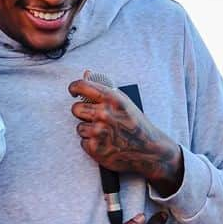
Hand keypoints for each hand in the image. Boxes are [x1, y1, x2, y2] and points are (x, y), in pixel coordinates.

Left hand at [69, 74, 183, 195]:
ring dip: (88, 130)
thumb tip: (87, 73)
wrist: (148, 150)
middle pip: (75, 108)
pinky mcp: (96, 148)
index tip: (74, 92)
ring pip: (79, 127)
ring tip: (104, 133)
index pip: (81, 85)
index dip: (74, 88)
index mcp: (111, 98)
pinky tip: (105, 143)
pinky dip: (92, 144)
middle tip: (94, 117)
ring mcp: (99, 131)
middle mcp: (104, 113)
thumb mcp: (123, 101)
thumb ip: (104, 86)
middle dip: (82, 113)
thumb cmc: (135, 124)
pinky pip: (83, 142)